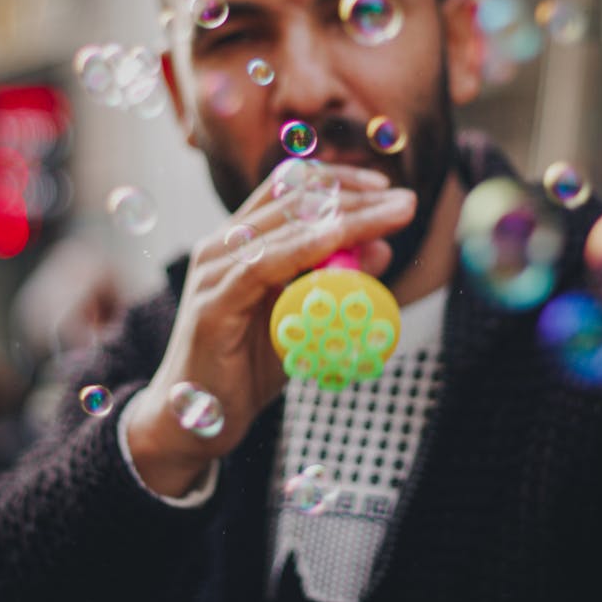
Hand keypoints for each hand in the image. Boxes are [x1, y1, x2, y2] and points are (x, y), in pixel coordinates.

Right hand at [126, 164, 416, 495]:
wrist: (196, 421)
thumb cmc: (248, 367)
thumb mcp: (304, 319)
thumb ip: (336, 282)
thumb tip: (382, 248)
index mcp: (240, 241)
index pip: (289, 189)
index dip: (338, 180)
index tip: (385, 186)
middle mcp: (222, 245)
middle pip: (294, 201)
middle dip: (356, 197)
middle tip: (406, 201)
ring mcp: (214, 271)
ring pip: (287, 227)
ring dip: (347, 217)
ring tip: (392, 214)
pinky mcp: (212, 304)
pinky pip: (263, 267)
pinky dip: (305, 248)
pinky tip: (339, 240)